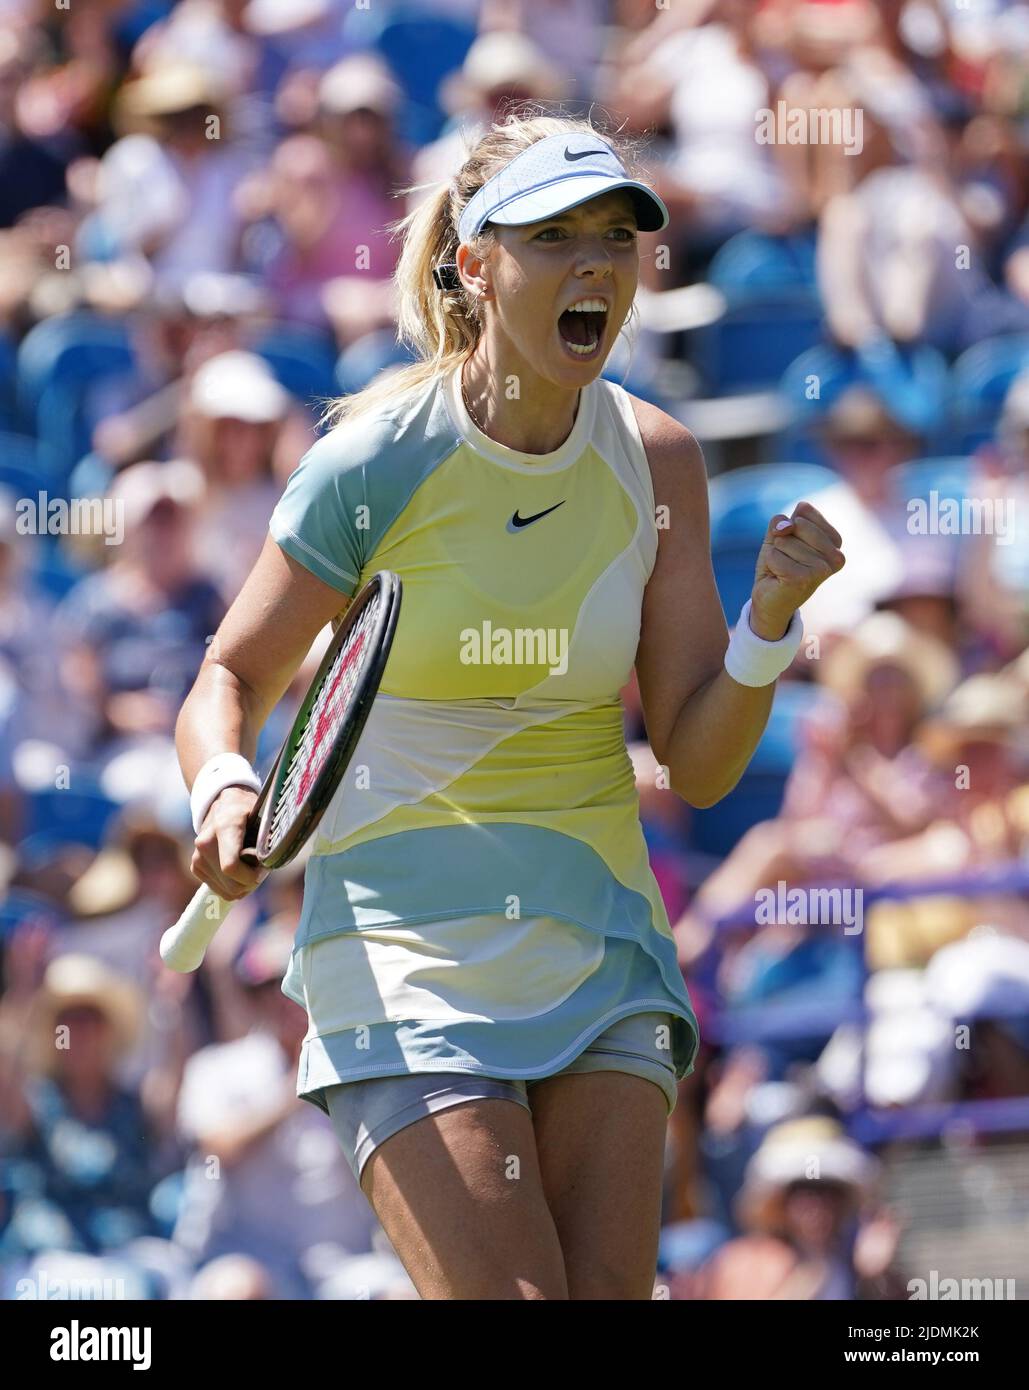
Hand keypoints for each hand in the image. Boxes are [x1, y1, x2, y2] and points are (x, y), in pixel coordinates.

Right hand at [191, 786, 267, 901]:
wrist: (225, 804)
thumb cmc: (249, 812)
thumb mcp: (264, 819)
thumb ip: (267, 841)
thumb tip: (272, 862)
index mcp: (224, 827)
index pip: (231, 867)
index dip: (252, 876)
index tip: (264, 868)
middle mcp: (206, 843)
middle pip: (232, 885)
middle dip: (252, 882)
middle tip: (261, 868)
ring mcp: (198, 856)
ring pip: (227, 891)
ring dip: (243, 885)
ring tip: (250, 866)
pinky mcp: (195, 866)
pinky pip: (220, 890)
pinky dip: (233, 885)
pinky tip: (239, 869)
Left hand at [750, 501, 844, 639]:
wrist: (770, 599)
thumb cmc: (778, 565)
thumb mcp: (778, 536)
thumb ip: (782, 522)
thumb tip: (786, 526)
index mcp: (835, 541)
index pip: (804, 511)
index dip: (788, 526)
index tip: (792, 547)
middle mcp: (836, 556)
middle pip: (796, 524)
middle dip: (781, 540)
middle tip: (786, 560)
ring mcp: (822, 569)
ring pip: (784, 540)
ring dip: (775, 555)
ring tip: (782, 570)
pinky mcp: (804, 579)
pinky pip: (774, 555)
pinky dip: (770, 564)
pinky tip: (778, 577)